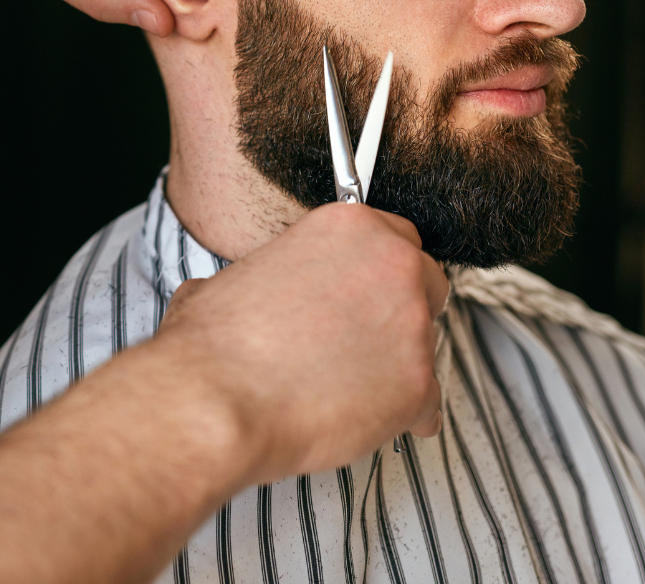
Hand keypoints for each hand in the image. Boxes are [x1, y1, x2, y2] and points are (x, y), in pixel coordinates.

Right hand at [155, 204, 447, 482]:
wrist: (217, 401)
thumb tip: (254, 292)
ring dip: (398, 363)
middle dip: (402, 311)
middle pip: (426, 282)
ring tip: (349, 388)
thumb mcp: (238, 274)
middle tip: (364, 339)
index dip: (379, 273)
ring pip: (427, 344)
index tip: (367, 293)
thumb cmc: (217, 342)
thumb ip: (274, 274)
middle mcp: (392, 264)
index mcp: (351, 226)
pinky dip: (404, 414)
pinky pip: (428, 402)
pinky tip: (367, 419)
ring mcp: (412, 324)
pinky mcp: (418, 384)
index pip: (397, 238)